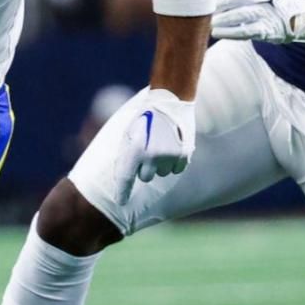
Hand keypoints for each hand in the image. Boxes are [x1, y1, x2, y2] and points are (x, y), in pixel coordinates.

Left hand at [111, 87, 195, 203]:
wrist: (169, 101)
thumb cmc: (145, 117)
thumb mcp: (129, 134)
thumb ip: (127, 155)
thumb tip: (124, 177)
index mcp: (134, 149)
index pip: (126, 178)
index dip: (122, 193)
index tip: (120, 203)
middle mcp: (151, 155)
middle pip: (146, 177)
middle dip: (145, 169)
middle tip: (148, 152)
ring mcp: (169, 156)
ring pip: (162, 173)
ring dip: (160, 164)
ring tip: (161, 144)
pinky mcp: (183, 154)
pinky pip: (176, 169)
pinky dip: (174, 162)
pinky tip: (172, 146)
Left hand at [210, 0, 304, 42]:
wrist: (300, 17)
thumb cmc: (269, 3)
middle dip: (218, 3)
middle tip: (202, 9)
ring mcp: (267, 14)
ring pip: (242, 14)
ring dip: (223, 19)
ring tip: (209, 22)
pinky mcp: (267, 30)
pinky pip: (247, 31)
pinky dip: (231, 32)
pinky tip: (218, 33)